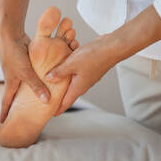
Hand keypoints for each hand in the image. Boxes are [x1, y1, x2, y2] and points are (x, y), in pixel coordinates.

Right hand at [0, 33, 49, 122]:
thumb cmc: (14, 54)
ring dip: (30, 88)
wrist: (10, 34)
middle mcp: (13, 77)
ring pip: (25, 81)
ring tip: (36, 97)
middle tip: (20, 113)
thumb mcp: (26, 73)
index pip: (6, 102)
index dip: (4, 113)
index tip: (2, 123)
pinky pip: (32, 70)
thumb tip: (47, 101)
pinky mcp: (25, 59)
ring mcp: (18, 68)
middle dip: (17, 103)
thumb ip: (36, 86)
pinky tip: (45, 76)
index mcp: (10, 82)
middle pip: (15, 93)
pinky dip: (37, 75)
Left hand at [44, 5, 160, 113]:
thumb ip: (59, 72)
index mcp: (78, 87)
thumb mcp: (72, 64)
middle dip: (57, 97)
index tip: (49, 114)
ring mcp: (86, 76)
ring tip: (50, 83)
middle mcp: (83, 84)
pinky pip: (74, 71)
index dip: (57, 109)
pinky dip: (67, 70)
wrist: (113, 47)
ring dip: (61, 82)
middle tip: (47, 99)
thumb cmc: (94, 56)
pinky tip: (61, 64)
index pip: (66, 103)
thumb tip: (48, 79)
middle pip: (67, 93)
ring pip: (70, 81)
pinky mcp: (88, 68)